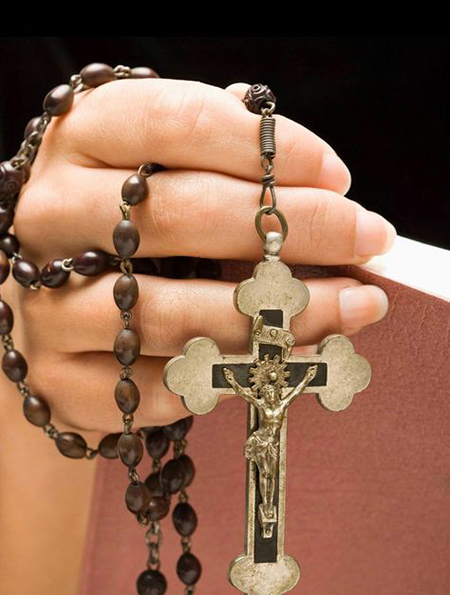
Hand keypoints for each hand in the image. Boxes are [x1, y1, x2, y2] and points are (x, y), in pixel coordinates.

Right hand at [4, 78, 394, 434]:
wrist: (49, 318)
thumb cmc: (126, 238)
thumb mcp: (158, 179)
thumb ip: (223, 168)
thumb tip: (322, 188)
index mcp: (78, 143)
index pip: (174, 123)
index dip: (267, 149)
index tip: (338, 178)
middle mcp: (47, 217)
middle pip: (180, 216)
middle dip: (293, 229)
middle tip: (366, 237)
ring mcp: (44, 306)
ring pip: (175, 316)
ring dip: (278, 317)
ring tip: (353, 307)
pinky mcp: (58, 383)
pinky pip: (160, 387)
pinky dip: (230, 376)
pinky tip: (279, 360)